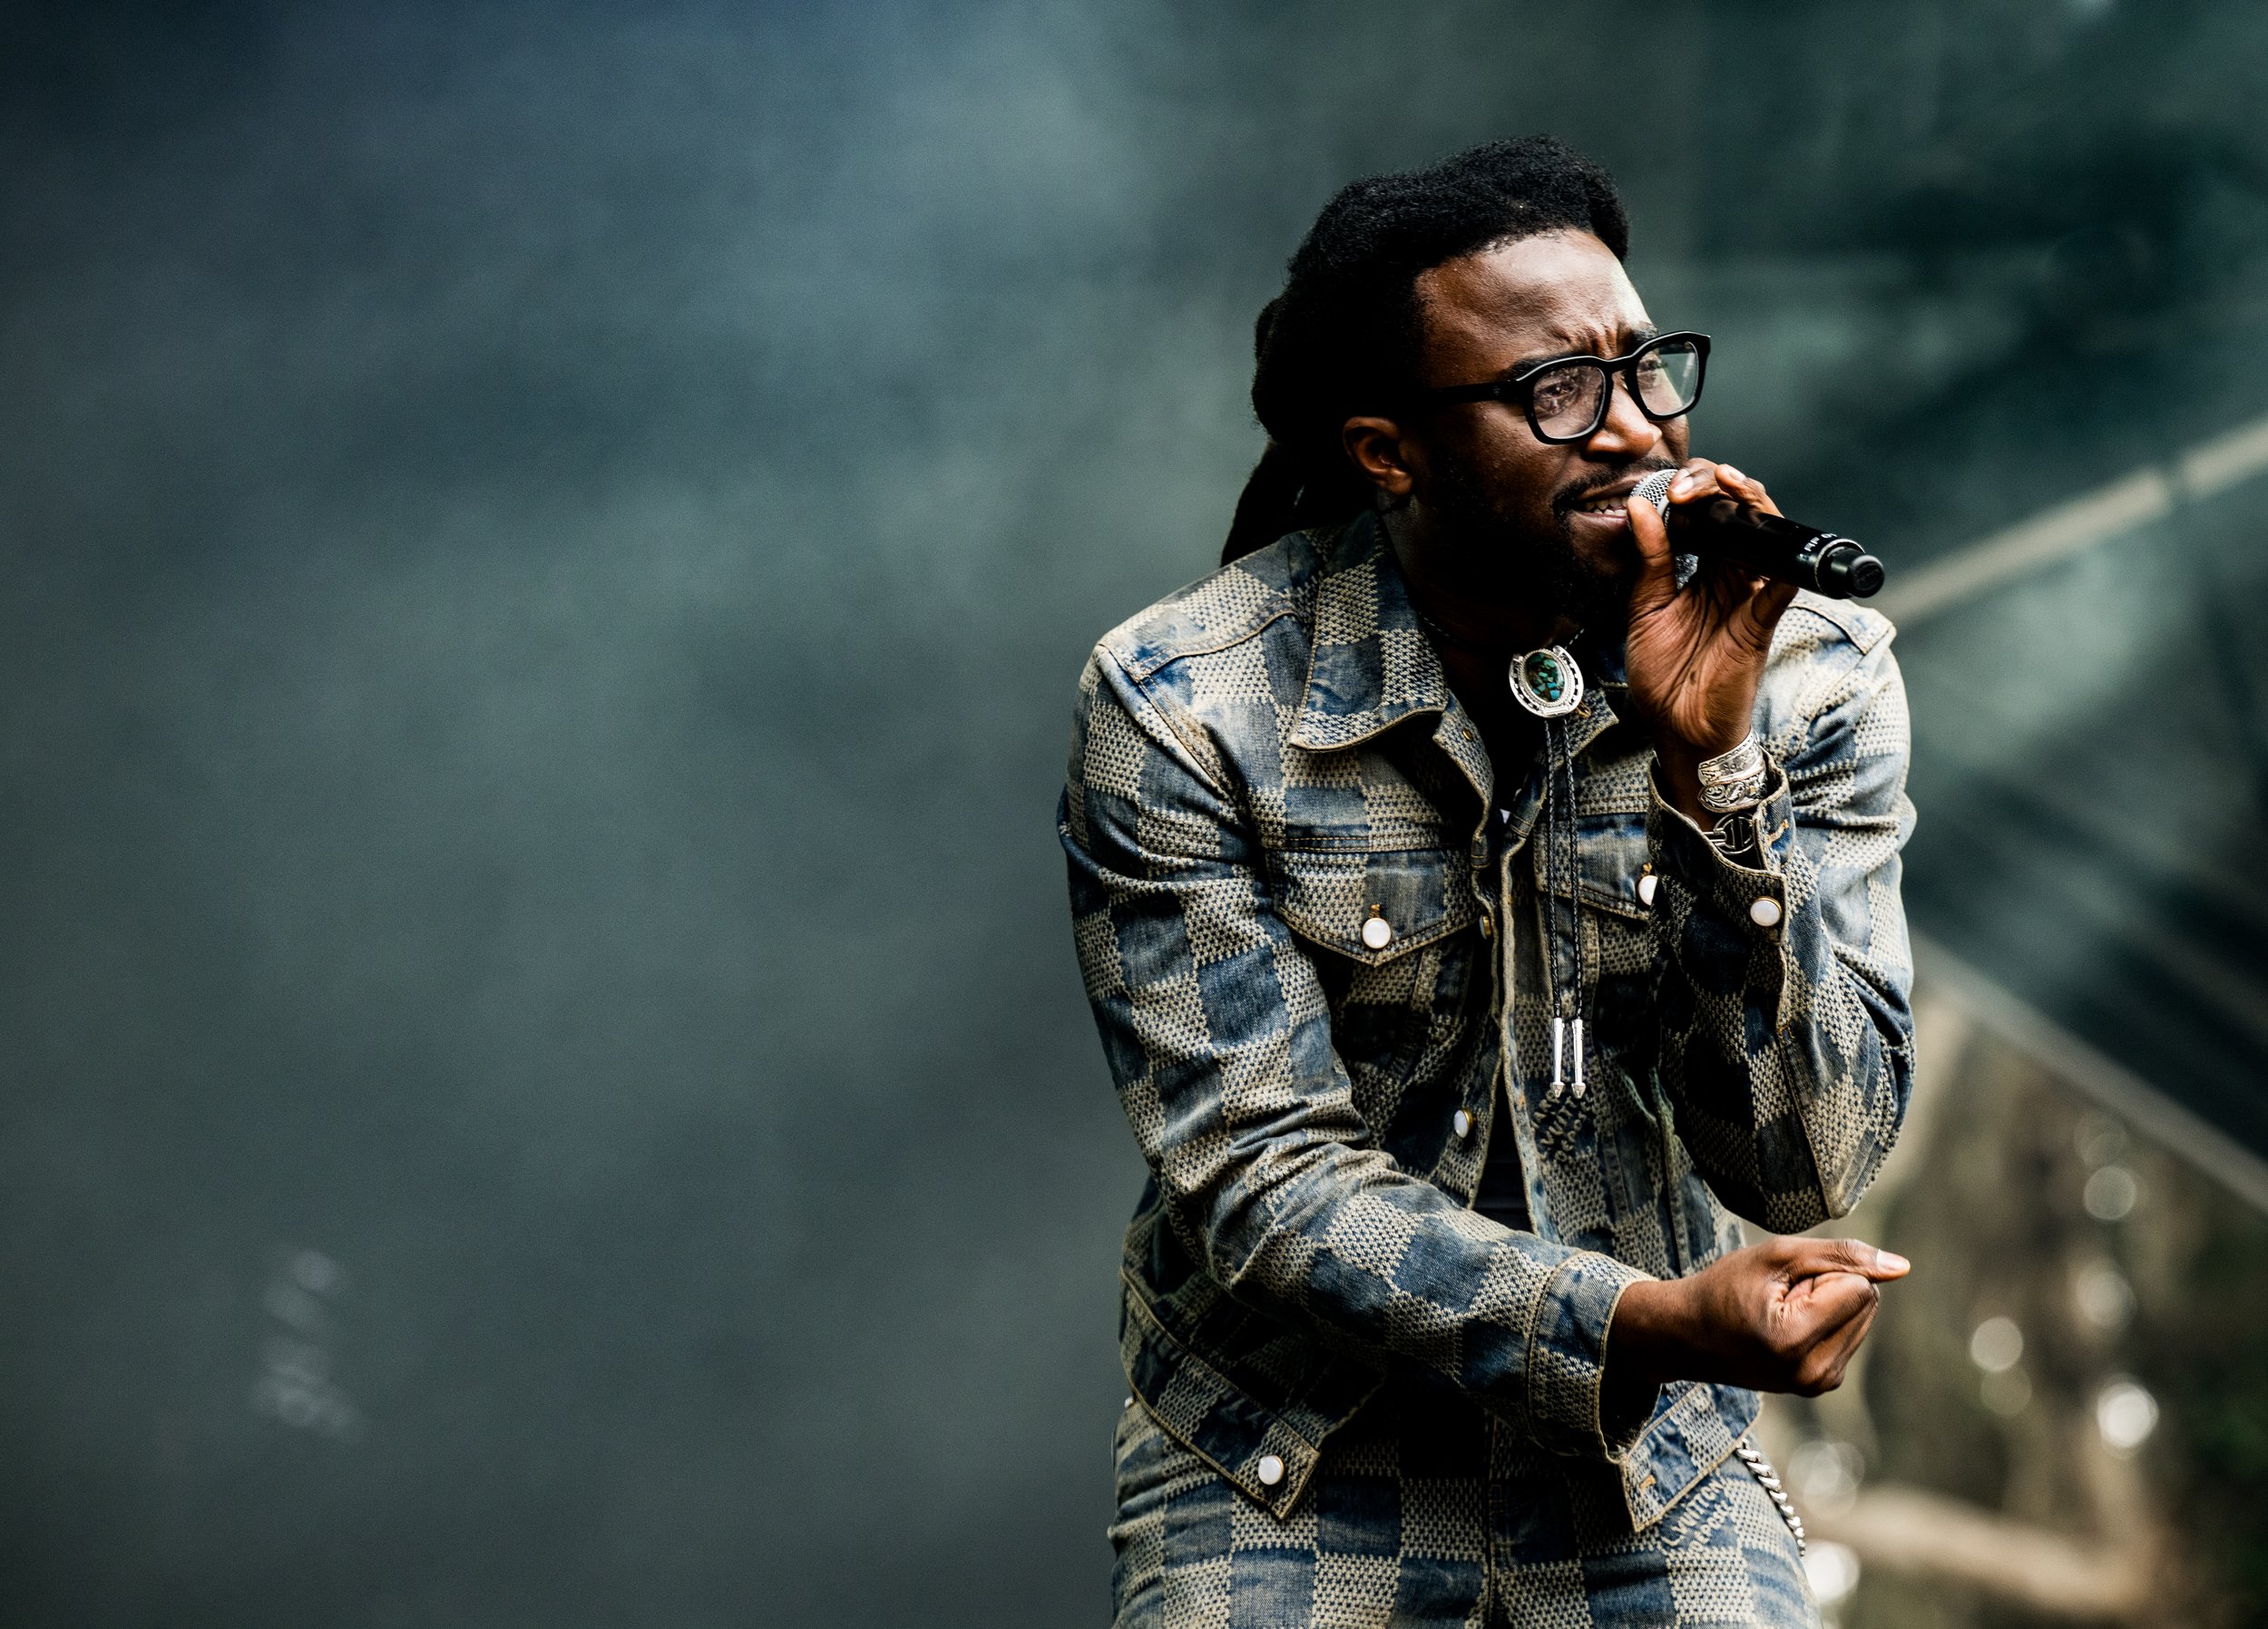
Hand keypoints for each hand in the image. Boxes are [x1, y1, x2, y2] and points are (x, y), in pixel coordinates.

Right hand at [1605, 1236, 1909, 1402]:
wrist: (1688, 1335)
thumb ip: (1841, 1256)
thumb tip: (1902, 1267)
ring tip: (1781, 1312)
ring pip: (1863, 1317)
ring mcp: (1819, 1383)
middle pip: (1867, 1302)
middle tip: (1779, 1297)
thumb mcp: (1775, 1257)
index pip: (1859, 1287)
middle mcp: (1814, 1373)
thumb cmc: (1725, 1289)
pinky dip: (1827, 1322)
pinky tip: (1787, 1327)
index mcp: (1796, 1342)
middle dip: (1830, 1288)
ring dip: (1829, 1305)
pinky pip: (1851, 1333)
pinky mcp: (1823, 1384)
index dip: (1821, 1272)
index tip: (1781, 1286)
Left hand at [1624, 460, 1800, 823]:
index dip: (1693, 490)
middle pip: (1740, 513)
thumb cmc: (1663, 673)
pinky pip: (1781, 587)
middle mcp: (1731, 576)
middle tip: (1688, 487)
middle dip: (1718, 486)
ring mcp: (1750, 596)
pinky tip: (1764, 542)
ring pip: (1765, 536)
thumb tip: (1639, 506)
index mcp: (1703, 569)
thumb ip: (1650, 559)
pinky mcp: (1761, 623)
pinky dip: (1781, 563)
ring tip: (1728, 487)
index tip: (1666, 489)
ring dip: (1751, 505)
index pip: (1709, 513)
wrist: (1676, 728)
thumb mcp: (1646, 608)